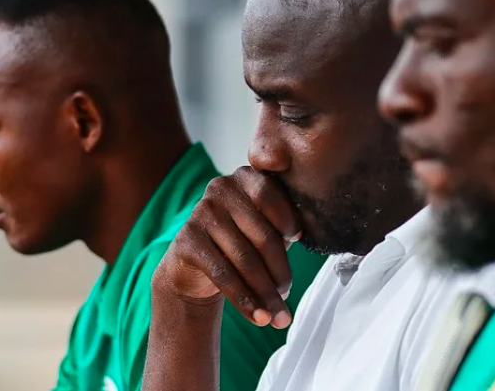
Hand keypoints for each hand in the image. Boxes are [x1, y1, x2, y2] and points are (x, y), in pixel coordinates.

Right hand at [153, 166, 300, 328]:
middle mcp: (220, 188)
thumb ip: (285, 224)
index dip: (288, 219)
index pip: (271, 195)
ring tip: (278, 317)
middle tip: (289, 294)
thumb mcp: (267, 227)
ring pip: (244, 259)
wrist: (196, 266)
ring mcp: (200, 212)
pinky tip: (257, 317)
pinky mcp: (186, 239)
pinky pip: (222, 274)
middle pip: (261, 233)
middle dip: (280, 271)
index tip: (300, 240)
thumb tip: (308, 235)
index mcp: (246, 178)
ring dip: (265, 293)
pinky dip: (243, 300)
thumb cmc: (242, 241)